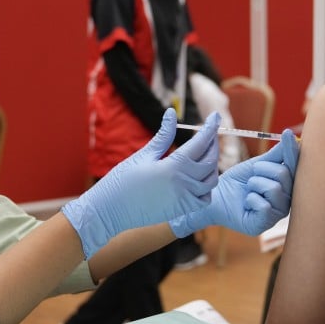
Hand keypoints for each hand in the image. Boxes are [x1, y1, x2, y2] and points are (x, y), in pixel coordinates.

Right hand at [63, 110, 220, 257]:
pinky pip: (204, 198)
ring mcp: (184, 199)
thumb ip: (163, 135)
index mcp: (173, 166)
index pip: (201, 143)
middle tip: (210, 134)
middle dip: (213, 144)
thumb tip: (172, 113)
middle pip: (210, 160)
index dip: (210, 127)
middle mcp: (183, 183)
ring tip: (204, 155)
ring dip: (212, 166)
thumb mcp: (144, 155)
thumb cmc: (122, 180)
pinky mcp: (181, 210)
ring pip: (211, 180)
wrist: (110, 210)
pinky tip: (199, 179)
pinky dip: (207, 188)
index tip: (215, 116)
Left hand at [169, 129, 298, 236]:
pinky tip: (246, 203)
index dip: (291, 151)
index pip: (293, 166)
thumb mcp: (256, 165)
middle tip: (251, 178)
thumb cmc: (237, 182)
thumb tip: (291, 137)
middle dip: (261, 170)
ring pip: (274, 188)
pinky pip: (264, 206)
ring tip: (248, 191)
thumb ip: (275, 155)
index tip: (287, 133)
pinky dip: (250, 199)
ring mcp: (277, 213)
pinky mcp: (265, 224)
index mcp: (286, 185)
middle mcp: (286, 200)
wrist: (216, 197)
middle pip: (283, 174)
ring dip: (254, 185)